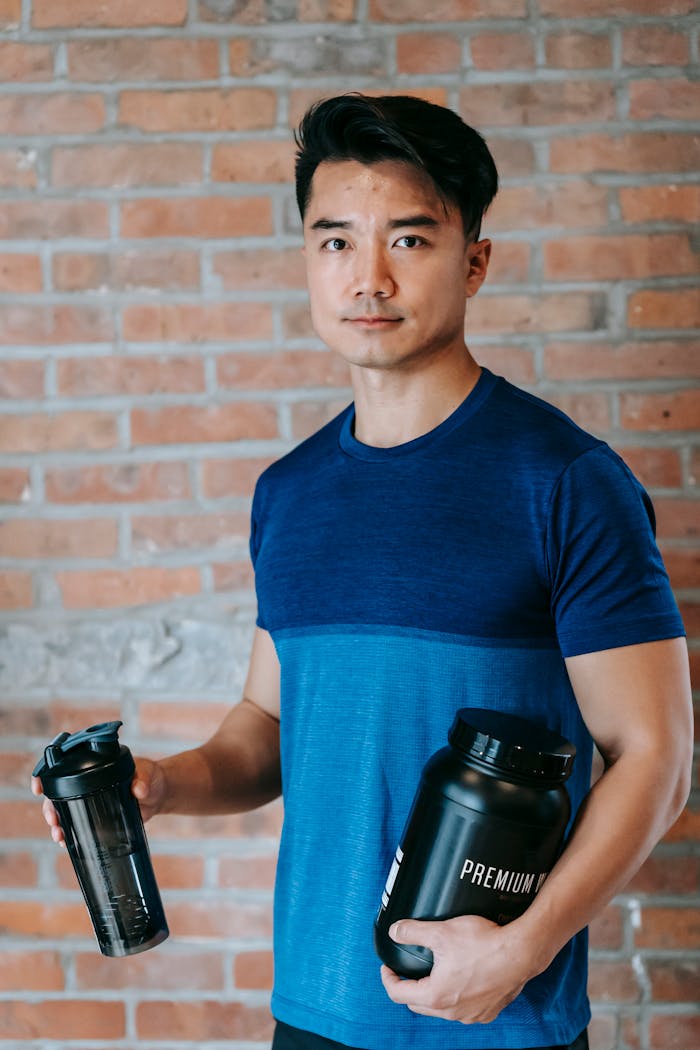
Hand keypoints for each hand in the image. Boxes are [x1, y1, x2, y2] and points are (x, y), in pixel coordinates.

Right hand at [31, 756, 167, 846]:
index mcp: (94, 765)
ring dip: (57, 823)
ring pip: (64, 810)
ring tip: (59, 836)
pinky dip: (69, 833)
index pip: (63, 766)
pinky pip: (76, 823)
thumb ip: (144, 780)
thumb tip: (139, 790)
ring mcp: (90, 798)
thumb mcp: (148, 774)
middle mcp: (87, 781)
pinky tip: (66, 843)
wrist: (159, 794)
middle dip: (50, 807)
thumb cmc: (152, 777)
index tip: (39, 787)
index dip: (45, 775)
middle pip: (58, 792)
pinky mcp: (96, 815)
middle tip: (54, 820)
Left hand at [380, 914, 534, 1024]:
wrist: (521, 953)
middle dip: (409, 987)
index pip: (398, 994)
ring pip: (442, 1009)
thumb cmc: (484, 944)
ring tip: (434, 972)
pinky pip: (463, 1010)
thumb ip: (413, 931)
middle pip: (418, 1004)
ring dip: (433, 994)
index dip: (388, 978)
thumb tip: (395, 931)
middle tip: (408, 968)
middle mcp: (452, 1012)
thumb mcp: (442, 931)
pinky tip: (459, 980)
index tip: (388, 966)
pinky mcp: (488, 1012)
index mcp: (436, 996)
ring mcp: (471, 1015)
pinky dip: (455, 997)